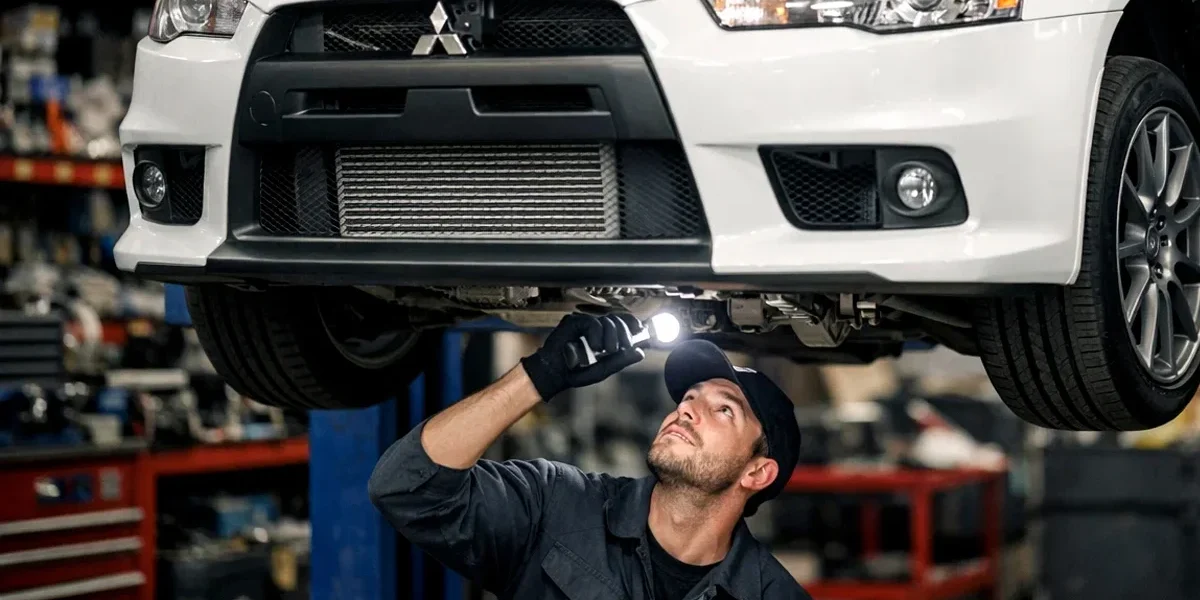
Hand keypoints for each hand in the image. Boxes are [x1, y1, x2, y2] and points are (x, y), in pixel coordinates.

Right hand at [520, 312, 645, 400]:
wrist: (554, 375)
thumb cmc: (574, 372)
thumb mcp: (602, 370)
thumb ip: (620, 361)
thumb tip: (640, 352)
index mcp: (601, 335)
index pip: (620, 321)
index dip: (632, 323)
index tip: (642, 330)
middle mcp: (592, 326)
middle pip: (617, 319)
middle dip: (625, 333)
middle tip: (625, 347)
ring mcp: (582, 322)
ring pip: (607, 321)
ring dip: (611, 337)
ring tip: (605, 351)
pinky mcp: (573, 321)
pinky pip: (593, 323)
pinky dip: (597, 335)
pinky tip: (594, 346)